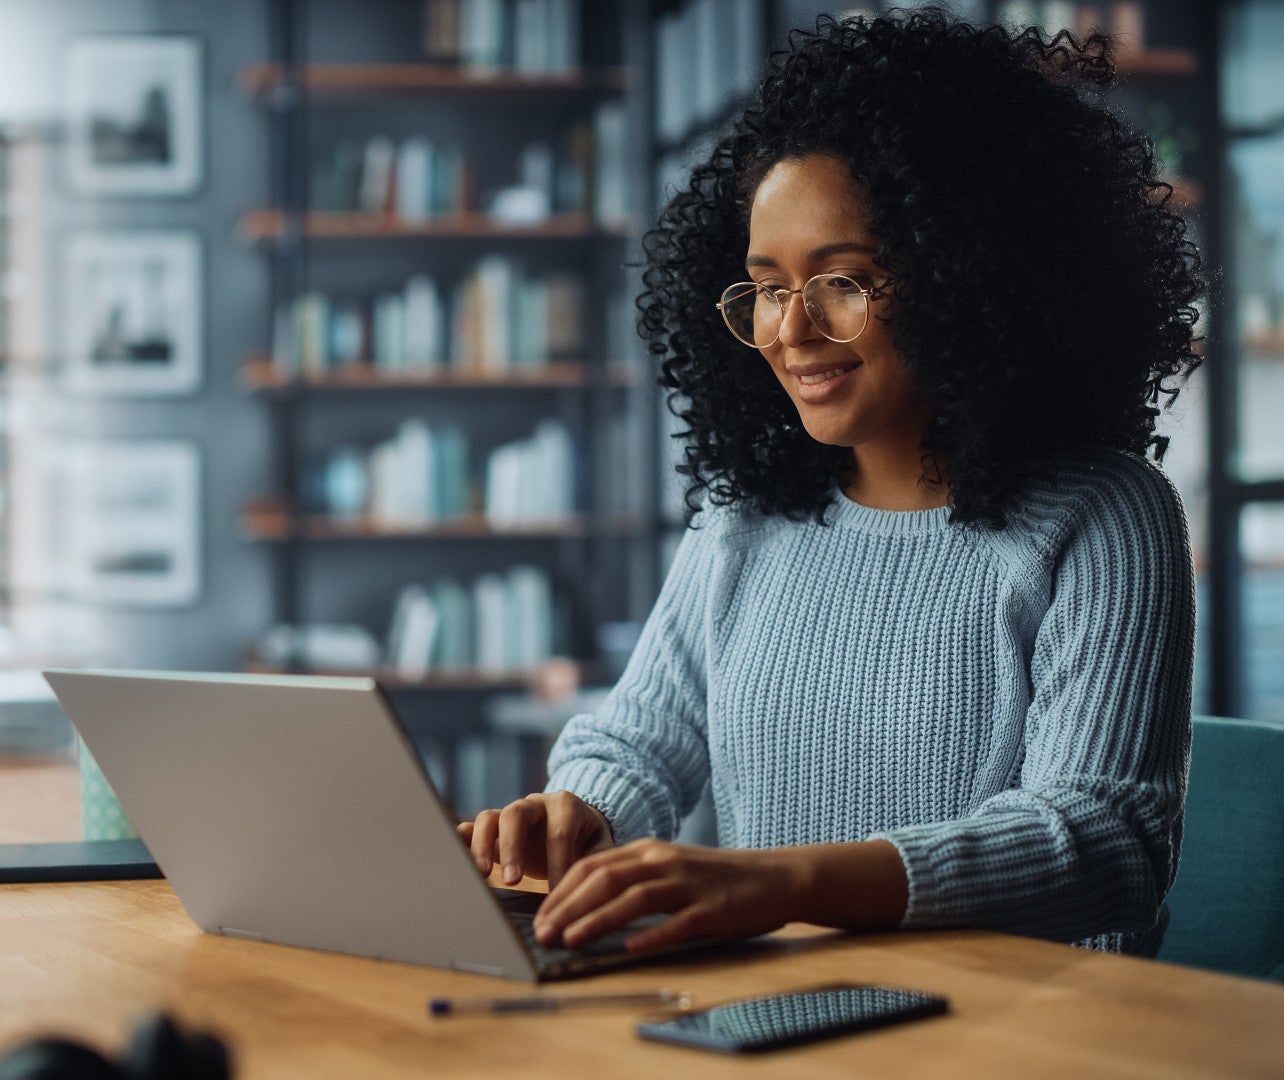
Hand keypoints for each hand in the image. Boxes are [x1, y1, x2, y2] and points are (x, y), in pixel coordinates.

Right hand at [455, 791, 613, 888]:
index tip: (557, 895)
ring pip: (489, 818)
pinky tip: (455, 857)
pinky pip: (473, 826)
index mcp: (565, 806)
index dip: (557, 864)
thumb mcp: (601, 845)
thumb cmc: (588, 838)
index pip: (558, 833)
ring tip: (481, 875)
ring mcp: (510, 813)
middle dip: (512, 848)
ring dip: (482, 845)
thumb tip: (586, 887)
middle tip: (513, 881)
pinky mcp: (494, 828)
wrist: (576, 822)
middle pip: (516, 814)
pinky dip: (462, 838)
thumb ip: (596, 860)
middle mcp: (534, 804)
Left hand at [532, 840, 801, 953]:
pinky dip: (651, 935)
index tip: (540, 915)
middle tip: (543, 932)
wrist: (774, 877)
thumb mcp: (669, 867)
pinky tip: (630, 949)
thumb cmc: (715, 878)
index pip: (593, 865)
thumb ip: (633, 879)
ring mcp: (688, 884)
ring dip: (598, 919)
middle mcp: (664, 861)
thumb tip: (585, 904)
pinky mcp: (711, 909)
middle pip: (605, 879)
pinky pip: (676, 923)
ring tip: (571, 939)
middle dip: (569, 906)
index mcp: (649, 850)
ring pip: (634, 898)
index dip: (562, 890)